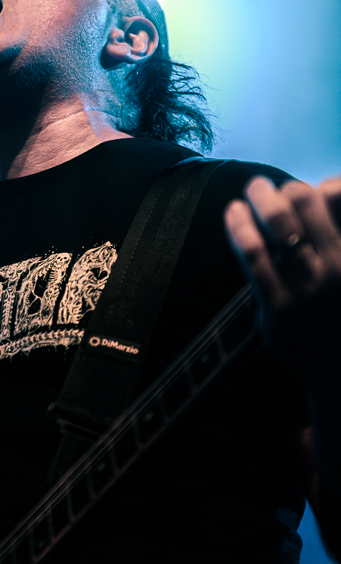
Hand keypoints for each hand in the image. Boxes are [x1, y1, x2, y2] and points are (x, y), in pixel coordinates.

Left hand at [224, 174, 340, 394]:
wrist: (340, 378)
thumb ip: (337, 238)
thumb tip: (327, 187)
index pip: (338, 195)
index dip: (323, 186)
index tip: (313, 190)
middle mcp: (339, 267)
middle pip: (304, 200)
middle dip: (283, 188)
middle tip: (266, 185)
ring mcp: (309, 287)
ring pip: (278, 222)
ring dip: (261, 196)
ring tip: (254, 189)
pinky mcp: (279, 308)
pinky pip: (253, 254)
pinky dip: (239, 225)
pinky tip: (234, 212)